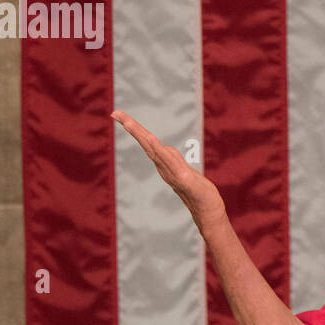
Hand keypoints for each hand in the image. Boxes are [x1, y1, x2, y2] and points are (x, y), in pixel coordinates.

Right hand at [112, 110, 225, 229]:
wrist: (208, 211)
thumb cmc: (198, 193)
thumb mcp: (184, 171)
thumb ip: (174, 161)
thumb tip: (165, 148)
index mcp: (164, 164)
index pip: (147, 142)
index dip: (134, 128)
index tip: (118, 114)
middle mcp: (164, 168)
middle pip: (146, 144)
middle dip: (132, 127)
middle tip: (115, 112)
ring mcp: (173, 174)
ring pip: (155, 151)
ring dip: (142, 136)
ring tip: (128, 123)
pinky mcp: (185, 179)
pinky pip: (171, 163)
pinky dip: (160, 151)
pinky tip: (153, 140)